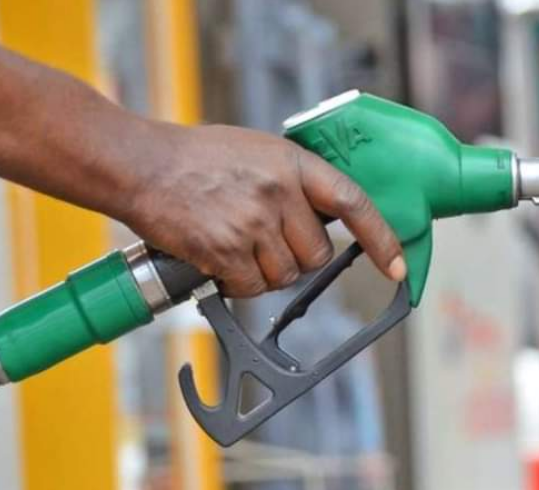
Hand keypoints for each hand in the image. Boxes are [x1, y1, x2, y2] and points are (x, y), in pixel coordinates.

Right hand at [121, 124, 405, 296]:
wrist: (140, 165)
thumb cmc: (198, 158)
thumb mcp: (259, 152)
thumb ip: (295, 182)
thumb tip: (325, 220)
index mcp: (294, 164)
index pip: (354, 204)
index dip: (381, 240)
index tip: (398, 269)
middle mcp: (280, 194)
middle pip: (317, 256)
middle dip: (297, 257)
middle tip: (265, 239)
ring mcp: (253, 224)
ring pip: (285, 276)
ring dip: (264, 271)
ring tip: (235, 241)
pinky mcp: (226, 251)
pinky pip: (251, 288)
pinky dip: (238, 283)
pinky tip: (219, 258)